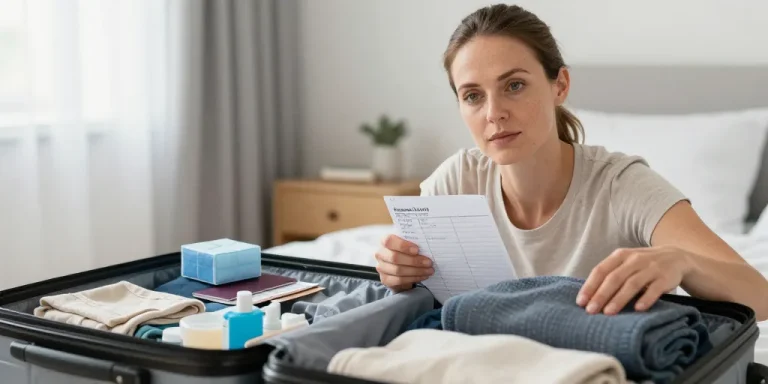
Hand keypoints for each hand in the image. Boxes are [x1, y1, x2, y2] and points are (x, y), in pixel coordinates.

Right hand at [375, 234, 433, 291]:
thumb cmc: (407, 252)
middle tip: (429, 262)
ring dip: (416, 271)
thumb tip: (427, 246)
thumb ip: (414, 243)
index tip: (417, 249)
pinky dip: (413, 278)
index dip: (403, 245)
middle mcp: (380, 254)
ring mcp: (381, 268)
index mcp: (385, 241)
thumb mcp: (409, 245)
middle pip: (395, 257)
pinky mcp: (385, 279)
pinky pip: (399, 280)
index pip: (389, 241)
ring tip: (429, 270)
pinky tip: (423, 276)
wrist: (401, 268)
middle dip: (414, 261)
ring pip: (398, 270)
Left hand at [576, 246, 692, 314]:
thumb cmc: (642, 265)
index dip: (590, 286)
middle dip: (601, 295)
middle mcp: (634, 260)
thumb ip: (610, 275)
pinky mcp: (666, 277)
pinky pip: (655, 289)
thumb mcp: (626, 263)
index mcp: (620, 256)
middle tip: (591, 311)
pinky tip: (638, 309)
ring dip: (619, 299)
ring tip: (608, 312)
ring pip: (632, 284)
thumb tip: (589, 297)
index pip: (601, 270)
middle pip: (614, 278)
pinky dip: (646, 299)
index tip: (580, 302)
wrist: (676, 257)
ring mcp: (651, 268)